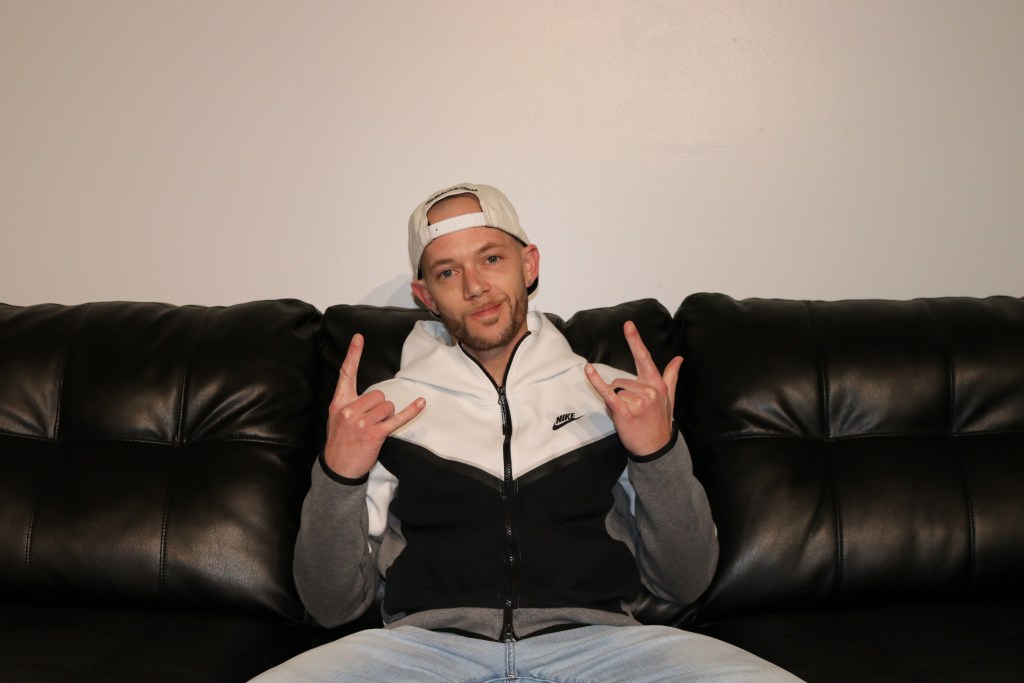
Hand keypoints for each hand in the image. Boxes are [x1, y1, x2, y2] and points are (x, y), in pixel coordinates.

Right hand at [324, 333, 424, 477]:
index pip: (346, 374)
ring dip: (386, 417)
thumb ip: (349, 404)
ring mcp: (362, 422)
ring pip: (388, 406)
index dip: (353, 354)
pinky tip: (421, 403)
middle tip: (370, 422)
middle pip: (378, 394)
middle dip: (380, 406)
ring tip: (373, 429)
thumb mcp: (336, 419)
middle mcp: (350, 409)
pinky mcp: (375, 433)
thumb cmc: (339, 442)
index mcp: (339, 403)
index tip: (359, 338)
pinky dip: (411, 412)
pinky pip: (397, 419)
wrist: (337, 469)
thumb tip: (370, 398)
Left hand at [585, 321, 681, 456]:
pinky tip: (588, 370)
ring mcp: (637, 400)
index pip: (644, 358)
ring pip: (615, 390)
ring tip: (628, 415)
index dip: (635, 340)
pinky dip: (596, 382)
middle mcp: (648, 390)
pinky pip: (607, 392)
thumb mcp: (669, 398)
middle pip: (621, 380)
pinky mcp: (624, 411)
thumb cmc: (660, 422)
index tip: (628, 325)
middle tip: (632, 411)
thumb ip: (671, 376)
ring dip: (616, 402)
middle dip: (621, 394)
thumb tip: (679, 359)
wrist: (656, 448)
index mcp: (657, 384)